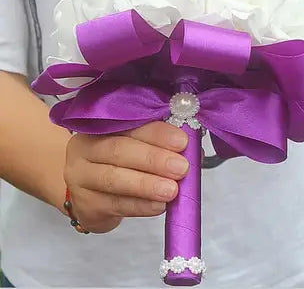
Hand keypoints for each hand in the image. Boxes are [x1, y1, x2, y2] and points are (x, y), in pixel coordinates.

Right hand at [64, 122, 188, 232]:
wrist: (87, 193)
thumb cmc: (118, 164)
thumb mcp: (135, 147)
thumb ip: (161, 146)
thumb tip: (194, 151)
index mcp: (100, 127)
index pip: (128, 125)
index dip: (156, 133)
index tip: (182, 141)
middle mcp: (85, 149)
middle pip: (118, 150)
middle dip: (153, 159)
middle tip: (181, 168)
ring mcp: (81, 178)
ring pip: (114, 179)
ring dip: (146, 185)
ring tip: (172, 190)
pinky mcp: (86, 205)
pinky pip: (115, 205)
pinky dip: (140, 206)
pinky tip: (159, 206)